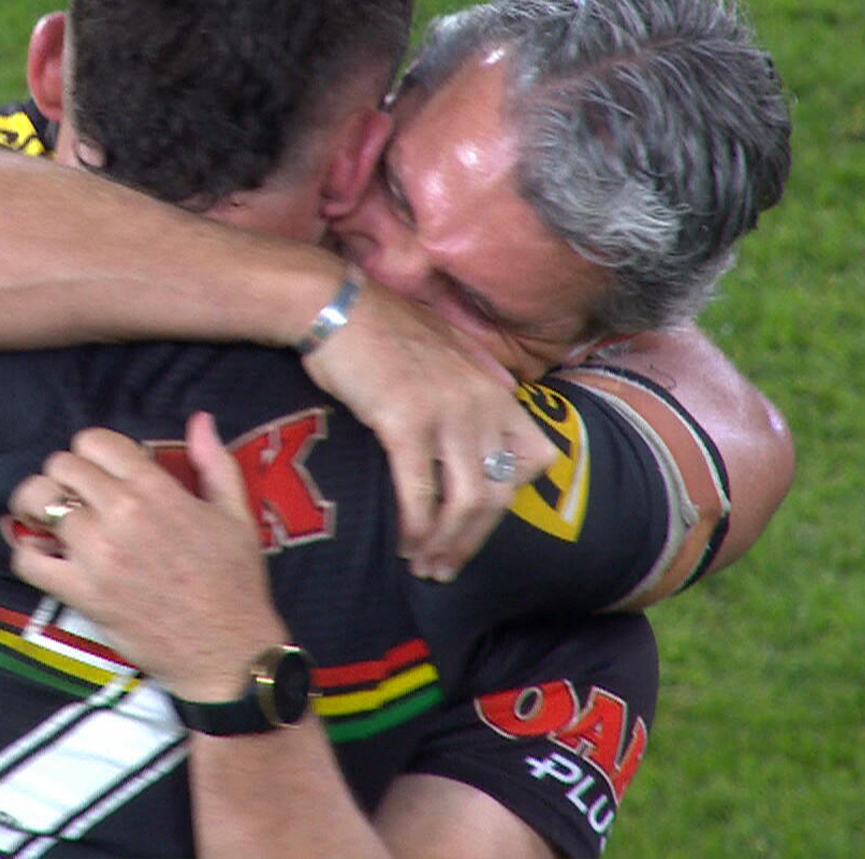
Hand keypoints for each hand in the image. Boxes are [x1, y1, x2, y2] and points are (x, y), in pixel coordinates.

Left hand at [4, 413, 288, 699]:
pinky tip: (43, 553)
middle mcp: (120, 513)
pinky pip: (27, 561)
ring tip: (52, 517)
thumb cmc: (235, 580)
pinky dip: (26, 553)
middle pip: (61, 465)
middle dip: (66, 474)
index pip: (94, 441)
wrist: (226, 649)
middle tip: (77, 493)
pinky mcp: (80, 594)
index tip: (102, 468)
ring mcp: (96, 555)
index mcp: (155, 488)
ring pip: (37, 503)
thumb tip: (200, 419)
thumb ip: (213, 460)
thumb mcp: (235, 512)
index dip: (94, 450)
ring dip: (39, 505)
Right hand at [301, 281, 556, 580]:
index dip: (513, 496)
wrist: (336, 306)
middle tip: (446, 567)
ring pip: (468, 501)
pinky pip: (421, 492)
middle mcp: (482, 402)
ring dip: (447, 544)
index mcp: (495, 387)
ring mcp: (447, 411)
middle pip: (500, 493)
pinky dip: (415, 527)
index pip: (536, 458)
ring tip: (425, 566)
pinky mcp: (406, 421)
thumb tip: (496, 402)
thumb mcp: (447, 346)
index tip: (479, 516)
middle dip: (474, 540)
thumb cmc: (382, 327)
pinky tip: (403, 544)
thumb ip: (475, 377)